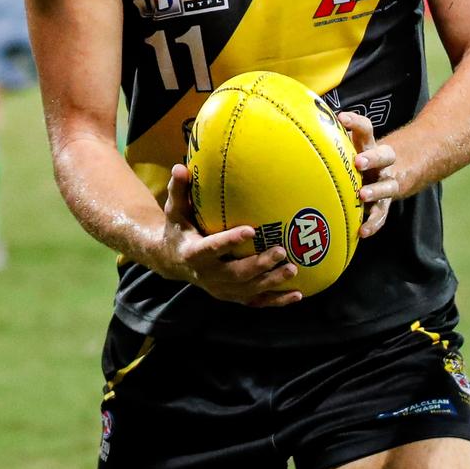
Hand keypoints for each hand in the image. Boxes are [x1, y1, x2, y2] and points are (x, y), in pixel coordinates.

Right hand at [161, 163, 302, 307]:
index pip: (212, 249)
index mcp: (193, 253)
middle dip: (258, 265)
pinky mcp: (231, 296)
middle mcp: (207, 276)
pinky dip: (276, 301)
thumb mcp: (175, 209)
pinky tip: (297, 294)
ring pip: (248, 290)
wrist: (171, 261)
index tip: (250, 230)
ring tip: (293, 269)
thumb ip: (179, 189)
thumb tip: (180, 166)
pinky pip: (255, 302)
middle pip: (235, 274)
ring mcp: (220, 289)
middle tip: (281, 251)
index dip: (230, 242)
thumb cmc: (178, 228)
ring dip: (271, 282)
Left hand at [338, 112, 398, 237]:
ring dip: (375, 190)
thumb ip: (330, 139)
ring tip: (362, 195)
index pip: (366, 129)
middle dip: (373, 158)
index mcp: (369, 145)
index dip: (355, 122)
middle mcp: (381, 164)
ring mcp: (385, 183)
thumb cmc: (356, 159)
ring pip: (387, 186)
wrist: (384, 177)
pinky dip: (373, 224)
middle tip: (358, 162)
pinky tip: (362, 231)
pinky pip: (381, 215)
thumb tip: (300, 123)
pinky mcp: (384, 204)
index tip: (342, 117)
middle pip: (385, 156)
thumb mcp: (348, 147)